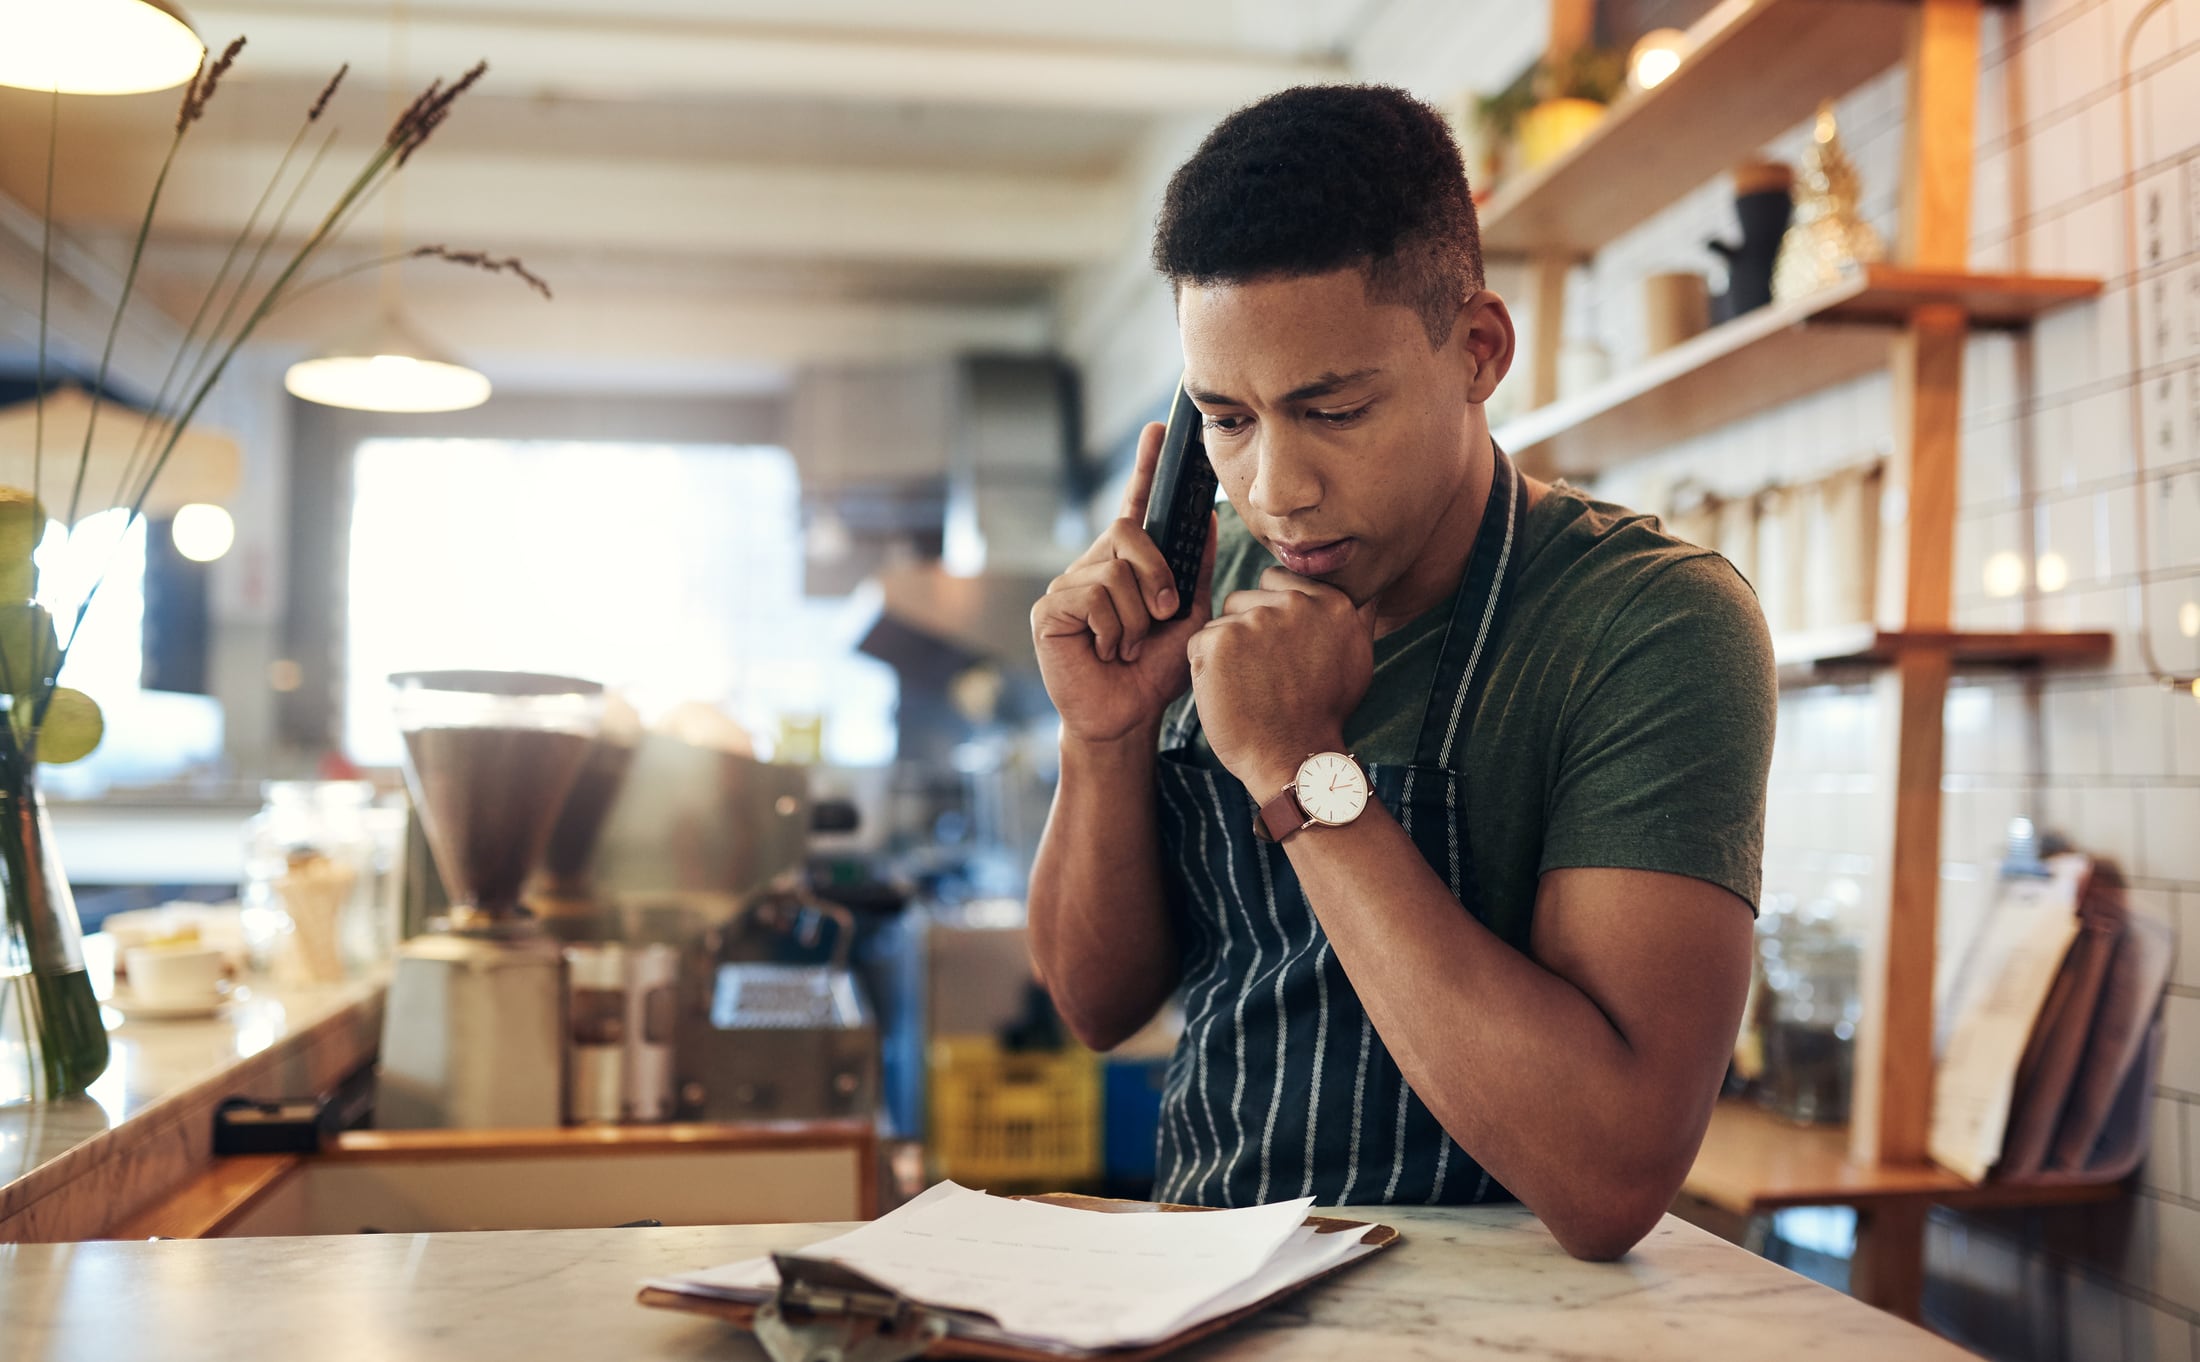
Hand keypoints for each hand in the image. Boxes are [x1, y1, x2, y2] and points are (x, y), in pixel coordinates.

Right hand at [1032, 420, 1217, 745]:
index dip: (1145, 467)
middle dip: (1157, 574)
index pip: (1135, 506)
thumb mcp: (1190, 618)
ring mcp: (1067, 585)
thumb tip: (1210, 519)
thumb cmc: (1154, 672)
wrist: (1126, 718)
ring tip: (1127, 645)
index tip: (1159, 429)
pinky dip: (1113, 629)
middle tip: (1163, 614)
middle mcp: (1094, 566)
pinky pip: (1093, 597)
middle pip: (1129, 533)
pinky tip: (1106, 651)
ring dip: (1137, 616)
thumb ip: (1195, 571)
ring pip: (1115, 571)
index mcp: (1127, 565)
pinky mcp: (1049, 610)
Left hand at [1187, 567, 1374, 794]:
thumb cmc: (1324, 711)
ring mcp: (1255, 620)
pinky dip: (1206, 667)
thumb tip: (1368, 583)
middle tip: (1267, 674)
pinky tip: (1230, 691)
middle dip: (1249, 632)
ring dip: (1227, 649)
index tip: (1282, 650)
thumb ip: (1358, 612)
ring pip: (1222, 621)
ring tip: (1250, 684)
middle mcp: (1294, 603)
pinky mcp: (1220, 641)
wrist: (1295, 757)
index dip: (1272, 614)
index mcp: (1329, 601)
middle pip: (1245, 599)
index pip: (1276, 580)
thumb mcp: (1357, 654)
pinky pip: (1199, 642)